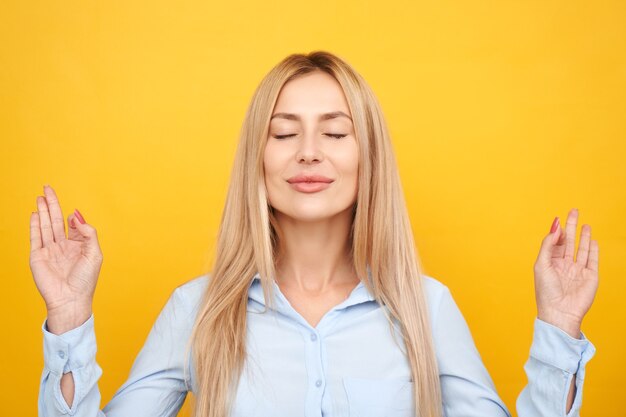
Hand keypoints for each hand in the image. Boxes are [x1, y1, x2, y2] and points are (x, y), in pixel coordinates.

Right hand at [29, 185, 102, 333]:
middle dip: (53, 204)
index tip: (73, 215)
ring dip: (43, 210)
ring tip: (41, 196)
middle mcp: (63, 247)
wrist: (70, 299)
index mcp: (78, 246)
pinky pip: (35, 236)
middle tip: (48, 188)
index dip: (73, 217)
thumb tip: (77, 216)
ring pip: (46, 225)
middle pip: (56, 220)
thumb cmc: (85, 281)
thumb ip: (88, 233)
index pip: (73, 225)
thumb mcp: (94, 254)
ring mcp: (50, 251)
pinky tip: (35, 213)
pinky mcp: (38, 256)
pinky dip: (35, 224)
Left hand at [533, 208, 598, 337]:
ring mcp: (577, 270)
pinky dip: (593, 249)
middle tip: (573, 211)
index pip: (555, 242)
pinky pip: (592, 260)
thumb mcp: (542, 264)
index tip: (559, 219)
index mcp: (550, 263)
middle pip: (569, 242)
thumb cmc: (546, 291)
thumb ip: (548, 245)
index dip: (557, 231)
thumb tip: (555, 227)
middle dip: (571, 226)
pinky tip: (592, 240)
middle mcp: (564, 265)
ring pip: (581, 249)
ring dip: (583, 236)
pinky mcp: (590, 277)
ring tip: (585, 224)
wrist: (560, 312)